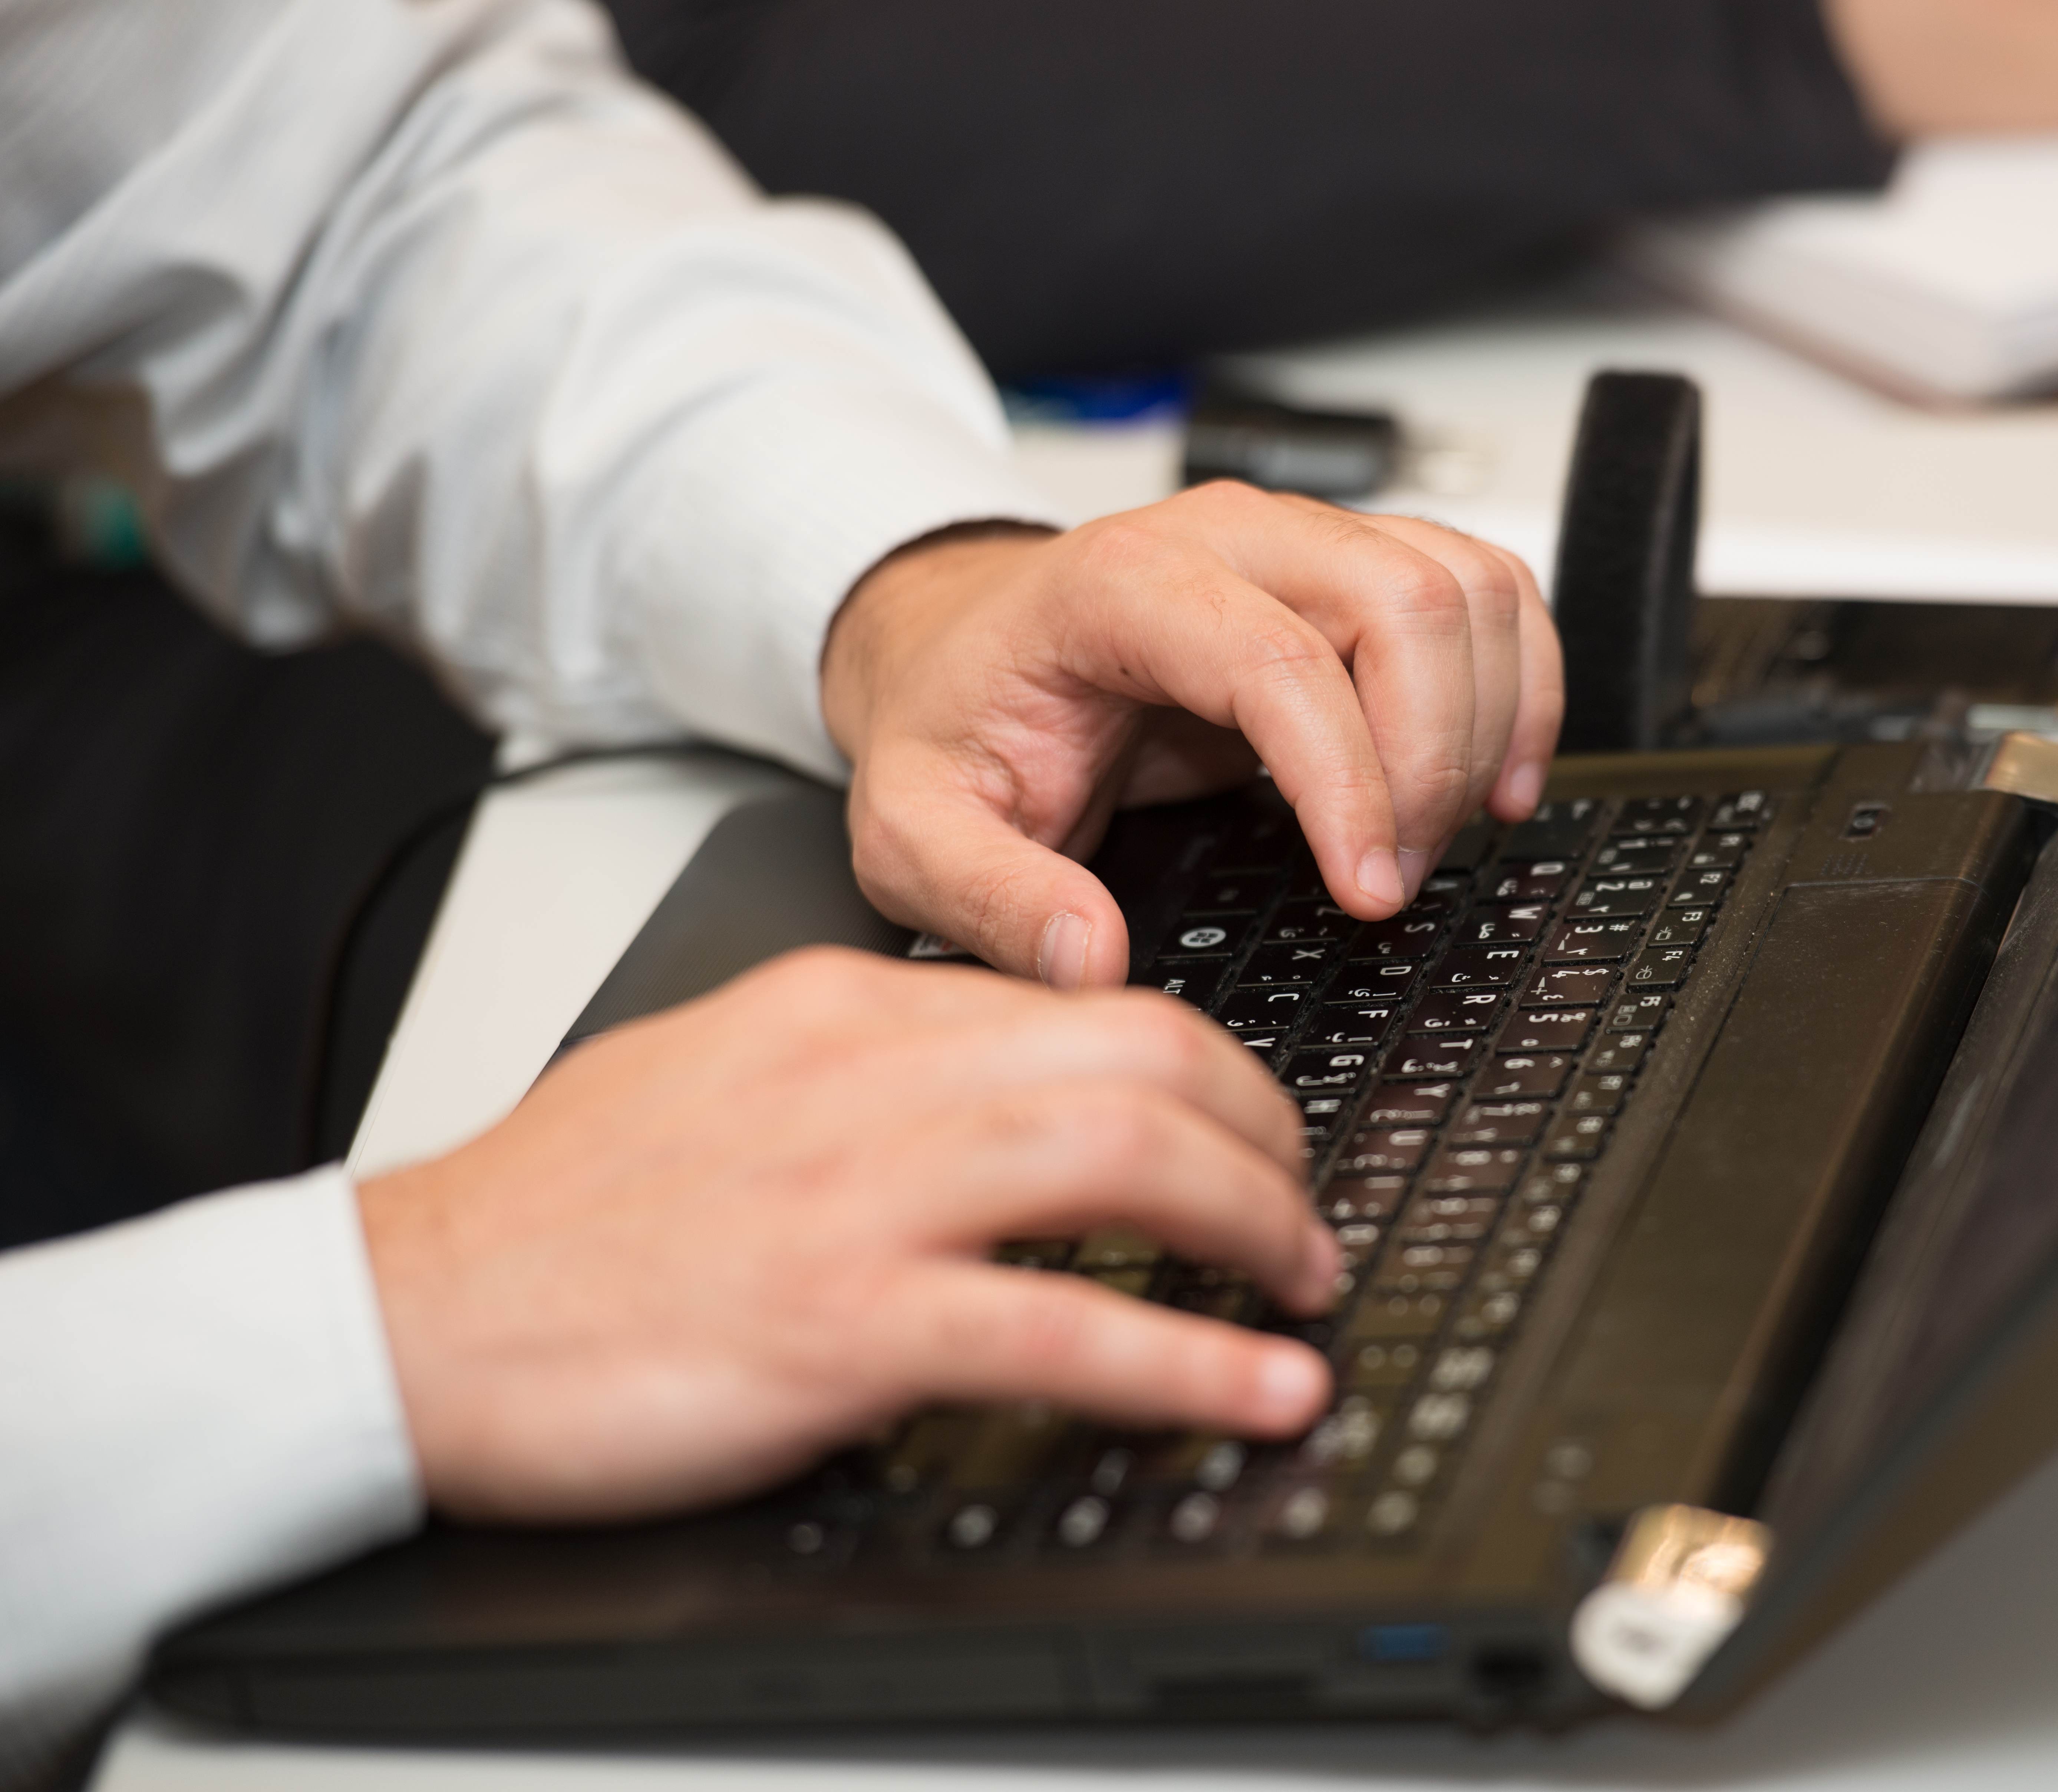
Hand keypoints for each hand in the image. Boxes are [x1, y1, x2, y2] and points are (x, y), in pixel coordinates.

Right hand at [358, 949, 1341, 1521]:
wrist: (410, 1308)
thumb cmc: (558, 1212)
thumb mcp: (726, 1076)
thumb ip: (866, 1071)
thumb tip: (994, 1091)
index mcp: (843, 1011)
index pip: (1083, 1006)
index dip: (1204, 1068)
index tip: (1246, 1122)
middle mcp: (870, 1079)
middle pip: (1143, 1061)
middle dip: (1263, 1131)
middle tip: (1301, 1203)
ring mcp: (861, 1199)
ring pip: (1130, 1166)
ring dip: (1257, 1228)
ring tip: (1308, 1283)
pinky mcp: (841, 1323)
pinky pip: (1066, 1329)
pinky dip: (1190, 1364)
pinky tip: (1261, 1391)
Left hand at [818, 483, 1561, 987]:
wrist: (959, 645)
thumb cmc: (956, 721)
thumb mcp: (914, 828)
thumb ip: (992, 897)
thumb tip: (1091, 962)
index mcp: (1121, 586)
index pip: (1284, 663)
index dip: (1353, 781)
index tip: (1369, 890)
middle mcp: (1230, 541)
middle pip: (1407, 604)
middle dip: (1433, 760)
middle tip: (1390, 879)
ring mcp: (1305, 543)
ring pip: (1467, 590)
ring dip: (1487, 724)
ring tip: (1438, 838)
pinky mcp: (1355, 570)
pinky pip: (1487, 594)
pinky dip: (1519, 687)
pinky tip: (1494, 780)